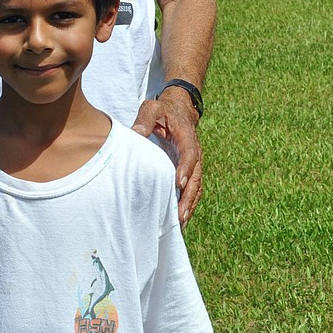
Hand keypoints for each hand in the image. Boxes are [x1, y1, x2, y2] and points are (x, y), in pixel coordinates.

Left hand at [132, 91, 201, 225]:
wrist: (180, 109)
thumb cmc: (163, 109)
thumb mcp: (152, 108)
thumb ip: (144, 120)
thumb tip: (135, 133)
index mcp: (187, 137)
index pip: (190, 154)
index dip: (186, 169)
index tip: (178, 183)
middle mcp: (196, 152)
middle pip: (197, 178)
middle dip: (188, 198)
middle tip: (179, 216)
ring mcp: (195, 163)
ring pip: (197, 188)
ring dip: (189, 206)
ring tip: (180, 224)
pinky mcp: (191, 171)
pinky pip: (192, 190)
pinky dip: (188, 204)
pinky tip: (179, 220)